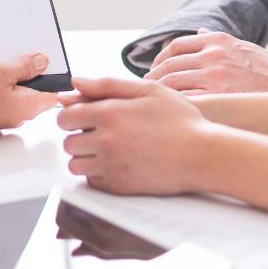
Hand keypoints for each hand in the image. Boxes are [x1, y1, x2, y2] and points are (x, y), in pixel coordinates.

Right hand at [0, 54, 57, 135]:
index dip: (50, 76)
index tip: (40, 63)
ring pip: (16, 94)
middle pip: (34, 92)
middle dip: (28, 76)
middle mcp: (19, 115)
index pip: (53, 92)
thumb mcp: (2, 72)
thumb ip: (26, 66)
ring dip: (10, 81)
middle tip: (14, 63)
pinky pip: (2, 98)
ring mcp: (4, 117)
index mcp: (29, 106)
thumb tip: (42, 62)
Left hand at [56, 77, 210, 194]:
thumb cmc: (180, 121)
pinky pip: (92, 181)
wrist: (202, 155)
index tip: (84, 116)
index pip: (65, 116)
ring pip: (75, 164)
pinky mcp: (118, 186)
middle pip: (68, 142)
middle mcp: (105, 140)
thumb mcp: (147, 90)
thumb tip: (75, 82)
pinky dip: (98, 173)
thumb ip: (107, 84)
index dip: (72, 115)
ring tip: (108, 148)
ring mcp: (111, 166)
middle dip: (79, 136)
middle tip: (101, 132)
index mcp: (109, 113)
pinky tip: (117, 162)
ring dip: (85, 156)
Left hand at [143, 29, 267, 94]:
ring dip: (159, 92)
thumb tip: (197, 30)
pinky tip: (169, 112)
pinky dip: (173, 105)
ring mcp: (215, 76)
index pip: (175, 46)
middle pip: (169, 66)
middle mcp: (213, 55)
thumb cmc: (267, 71)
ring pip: (173, 83)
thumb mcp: (243, 46)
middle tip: (147, 88)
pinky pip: (185, 100)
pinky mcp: (219, 97)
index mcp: (216, 40)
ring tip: (155, 101)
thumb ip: (217, 39)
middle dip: (154, 78)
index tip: (153, 70)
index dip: (160, 59)